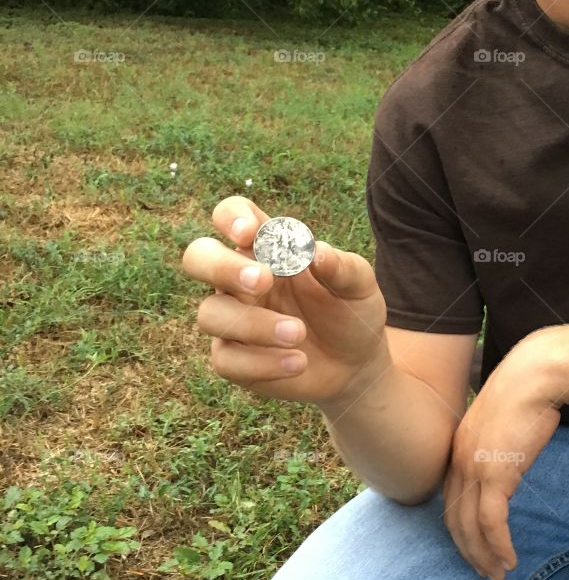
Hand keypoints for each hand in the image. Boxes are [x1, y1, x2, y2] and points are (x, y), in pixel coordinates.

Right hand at [181, 195, 388, 404]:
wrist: (356, 364)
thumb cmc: (350, 312)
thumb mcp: (359, 286)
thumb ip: (342, 266)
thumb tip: (315, 251)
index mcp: (266, 248)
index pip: (231, 215)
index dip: (232, 217)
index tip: (250, 233)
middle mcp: (239, 279)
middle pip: (198, 257)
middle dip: (221, 267)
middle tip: (262, 281)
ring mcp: (232, 318)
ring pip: (210, 314)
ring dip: (254, 324)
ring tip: (299, 334)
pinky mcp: (233, 359)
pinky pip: (226, 360)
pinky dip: (262, 363)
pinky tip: (297, 363)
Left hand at [442, 339, 561, 579]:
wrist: (534, 376)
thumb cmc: (525, 394)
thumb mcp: (501, 424)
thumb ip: (496, 446)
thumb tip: (507, 464)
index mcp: (457, 448)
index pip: (450, 499)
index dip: (459, 527)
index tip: (473, 546)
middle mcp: (458, 461)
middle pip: (454, 518)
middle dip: (467, 549)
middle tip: (483, 571)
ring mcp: (474, 468)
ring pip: (470, 526)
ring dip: (483, 555)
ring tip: (498, 574)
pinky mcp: (496, 474)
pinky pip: (492, 522)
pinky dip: (499, 545)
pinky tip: (509, 559)